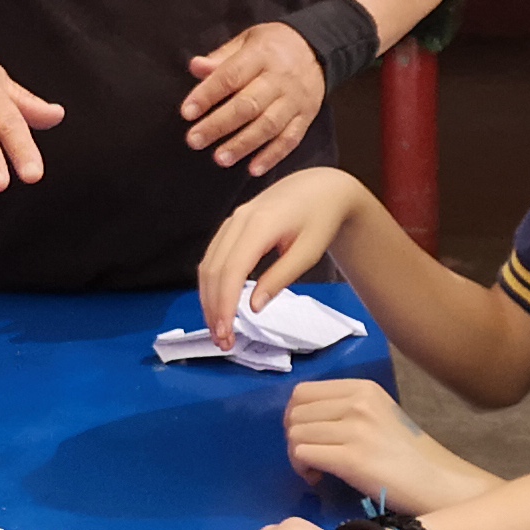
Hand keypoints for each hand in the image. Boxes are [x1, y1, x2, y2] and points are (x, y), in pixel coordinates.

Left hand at [180, 21, 327, 176]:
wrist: (318, 48)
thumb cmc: (273, 46)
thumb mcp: (247, 40)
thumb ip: (221, 57)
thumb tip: (195, 66)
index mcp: (261, 55)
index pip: (231, 76)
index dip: (207, 95)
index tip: (187, 112)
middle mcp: (280, 78)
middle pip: (248, 104)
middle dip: (219, 125)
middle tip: (195, 140)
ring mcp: (295, 100)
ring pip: (268, 126)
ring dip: (243, 145)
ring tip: (220, 159)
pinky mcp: (306, 116)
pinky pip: (290, 139)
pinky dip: (272, 156)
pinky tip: (253, 169)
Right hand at [196, 167, 370, 344]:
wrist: (321, 188)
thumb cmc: (320, 217)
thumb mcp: (308, 252)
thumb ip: (280, 278)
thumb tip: (253, 307)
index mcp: (260, 225)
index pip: (231, 271)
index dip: (224, 305)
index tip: (226, 333)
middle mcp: (239, 220)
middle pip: (213, 270)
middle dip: (213, 308)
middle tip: (223, 341)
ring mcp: (233, 221)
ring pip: (208, 264)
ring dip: (209, 299)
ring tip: (219, 328)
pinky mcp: (232, 225)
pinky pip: (214, 256)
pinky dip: (213, 283)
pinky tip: (219, 303)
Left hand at [286, 379, 472, 510]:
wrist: (437, 482)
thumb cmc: (407, 454)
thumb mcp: (378, 414)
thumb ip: (344, 408)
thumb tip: (302, 418)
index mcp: (362, 387)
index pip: (303, 392)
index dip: (295, 416)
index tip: (309, 436)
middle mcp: (357, 402)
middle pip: (295, 412)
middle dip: (293, 437)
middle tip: (310, 458)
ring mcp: (355, 429)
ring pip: (295, 434)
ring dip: (296, 456)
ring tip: (316, 470)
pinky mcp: (352, 458)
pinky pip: (302, 454)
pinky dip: (302, 469)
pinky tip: (319, 478)